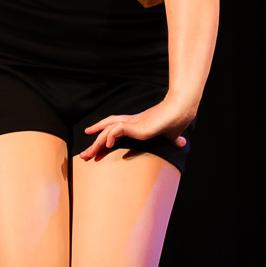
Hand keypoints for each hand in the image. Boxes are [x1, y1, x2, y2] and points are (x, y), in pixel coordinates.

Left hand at [78, 98, 193, 160]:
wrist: (181, 110)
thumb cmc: (177, 120)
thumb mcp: (172, 134)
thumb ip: (173, 139)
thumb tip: (182, 143)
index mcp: (137, 124)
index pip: (114, 128)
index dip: (103, 135)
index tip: (95, 145)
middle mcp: (131, 122)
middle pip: (106, 130)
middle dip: (94, 143)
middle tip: (83, 156)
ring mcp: (133, 123)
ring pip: (108, 131)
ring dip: (96, 143)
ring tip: (87, 155)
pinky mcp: (137, 125)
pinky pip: (118, 129)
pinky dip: (110, 136)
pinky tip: (106, 145)